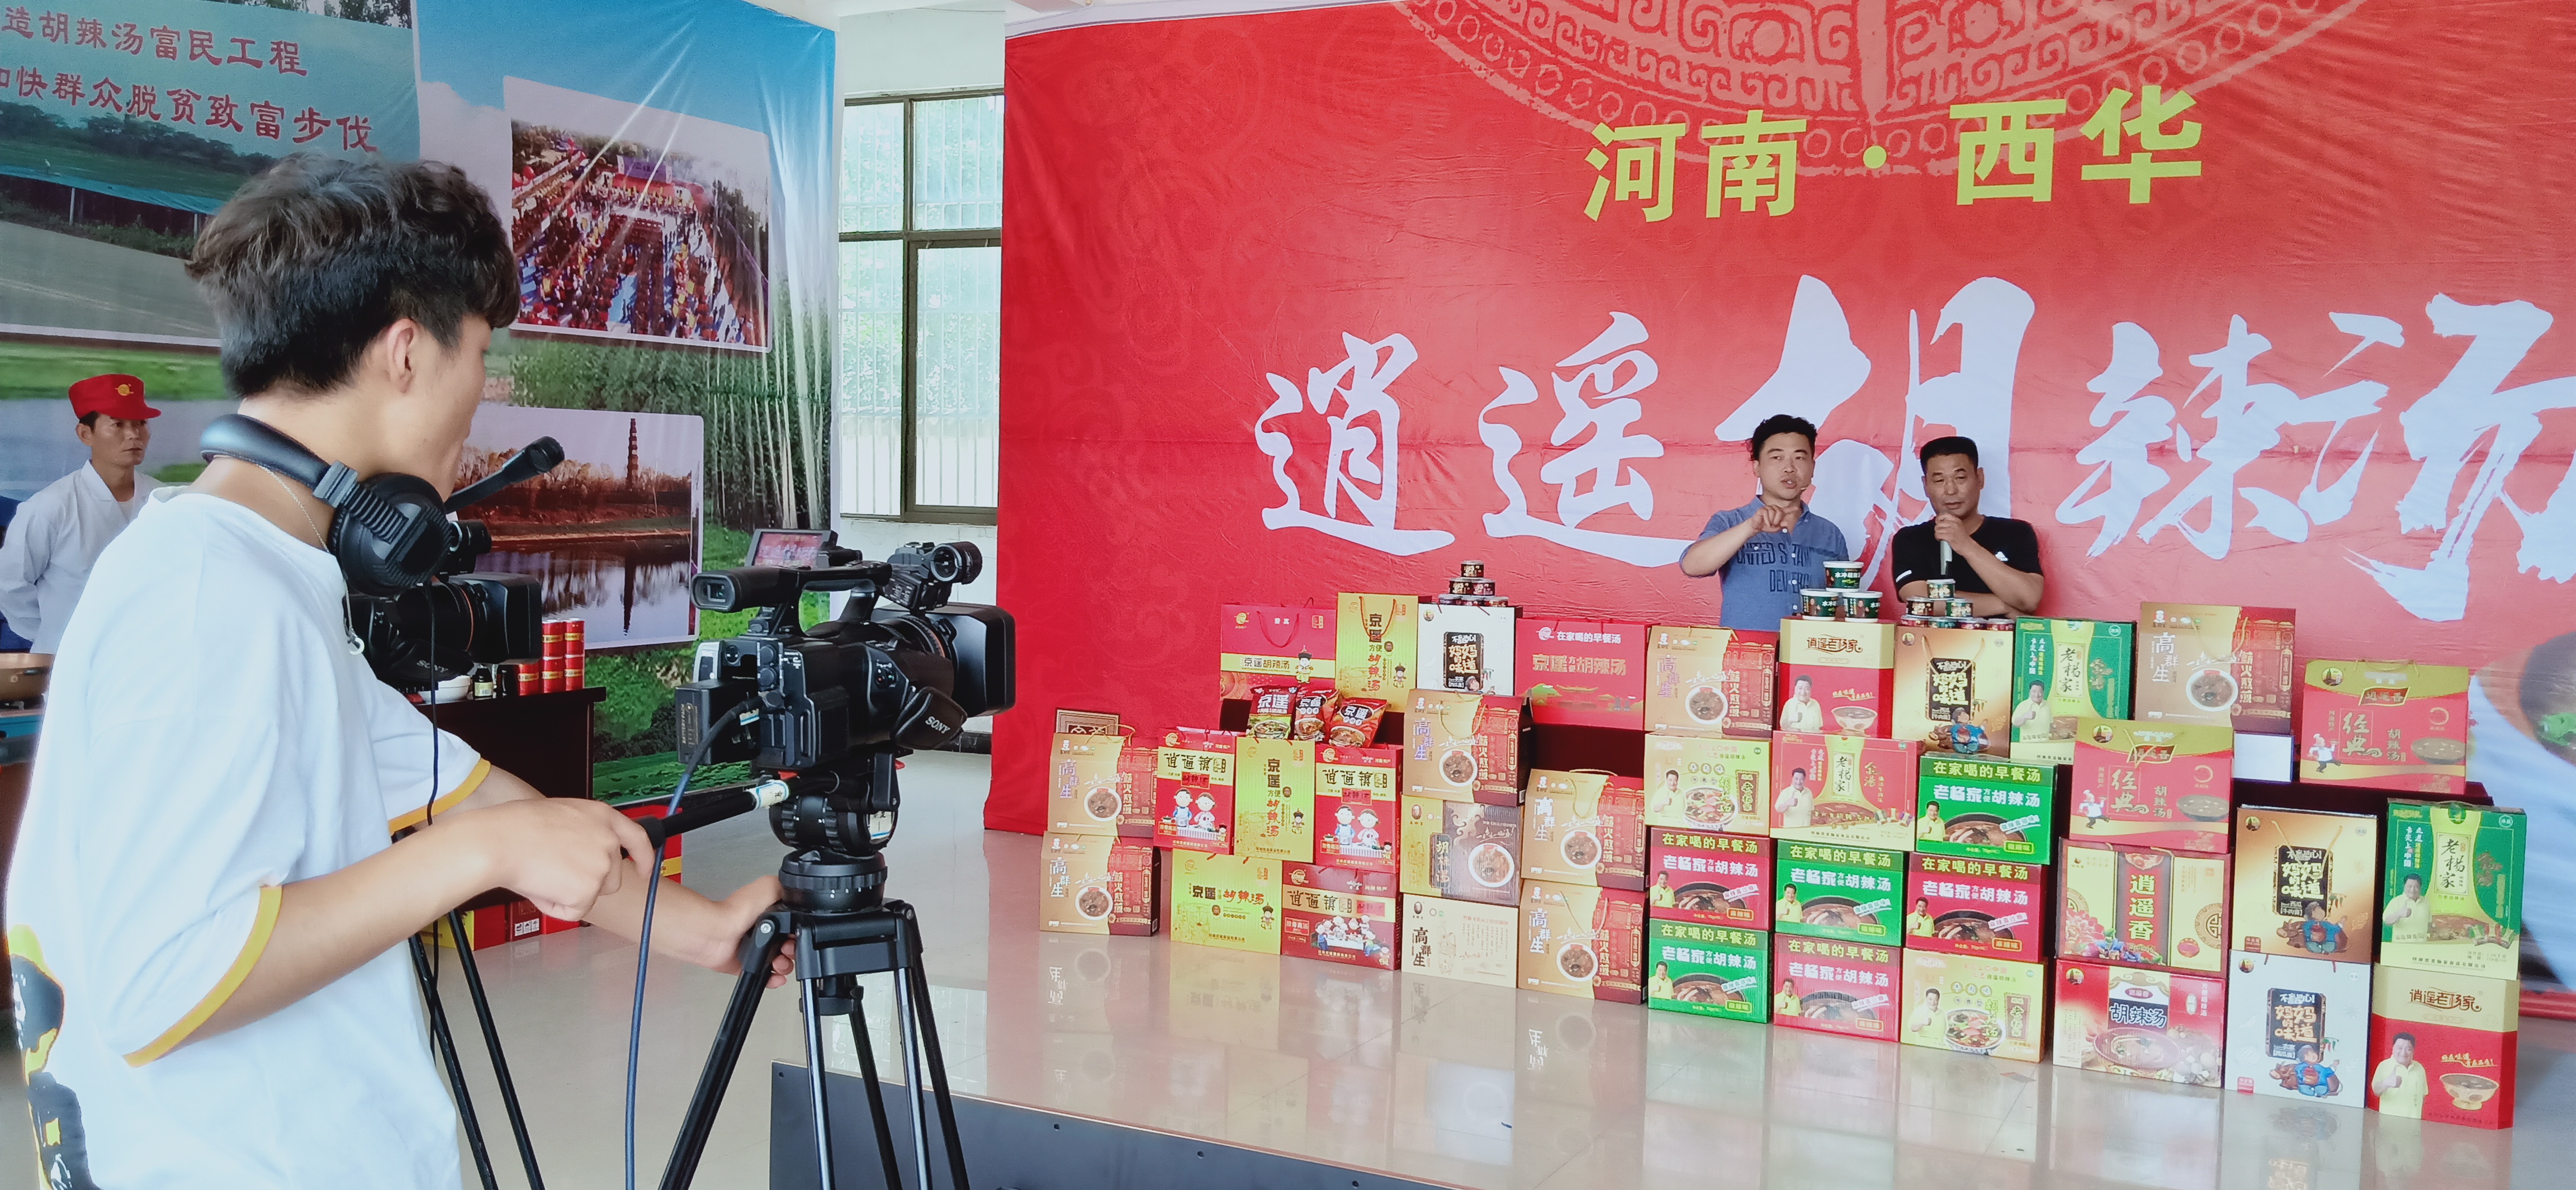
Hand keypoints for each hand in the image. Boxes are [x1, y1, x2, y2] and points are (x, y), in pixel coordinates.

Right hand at [460, 797, 655, 921]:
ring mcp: (601, 867)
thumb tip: (581, 853)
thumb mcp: (562, 816)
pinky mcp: (588, 891)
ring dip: (569, 895)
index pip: (637, 838)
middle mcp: (608, 841)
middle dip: (588, 883)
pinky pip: (574, 912)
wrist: (499, 842)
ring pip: (591, 896)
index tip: (644, 870)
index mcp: (603, 816)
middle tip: (554, 872)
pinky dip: (556, 908)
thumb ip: (583, 832)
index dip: (644, 857)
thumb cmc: (515, 826)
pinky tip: (539, 887)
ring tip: (542, 876)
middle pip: (611, 878)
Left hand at [688, 876, 795, 987]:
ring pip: (781, 962)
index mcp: (771, 914)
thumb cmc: (738, 909)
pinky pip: (766, 975)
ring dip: (786, 965)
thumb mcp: (770, 886)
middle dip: (794, 951)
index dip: (800, 932)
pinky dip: (774, 978)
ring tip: (780, 962)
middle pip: (790, 945)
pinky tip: (777, 975)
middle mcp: (764, 931)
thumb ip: (788, 888)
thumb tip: (800, 892)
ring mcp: (757, 948)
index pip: (794, 926)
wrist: (719, 933)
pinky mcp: (748, 964)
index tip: (799, 936)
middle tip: (788, 950)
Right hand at [1755, 501, 1796, 533]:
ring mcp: (1768, 508)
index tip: (1797, 508)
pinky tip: (1765, 523)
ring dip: (1771, 520)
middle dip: (1776, 520)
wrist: (1757, 527)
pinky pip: (1766, 513)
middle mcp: (1774, 508)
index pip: (1786, 510)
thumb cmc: (1766, 526)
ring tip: (1768, 523)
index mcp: (1778, 512)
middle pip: (1779, 512)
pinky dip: (1767, 520)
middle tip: (1773, 524)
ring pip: (1773, 512)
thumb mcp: (1775, 528)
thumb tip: (1787, 523)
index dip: (1791, 509)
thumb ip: (1781, 526)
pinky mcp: (1762, 509)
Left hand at [1931, 513, 1971, 547]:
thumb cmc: (1962, 538)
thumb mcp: (1957, 526)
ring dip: (1938, 533)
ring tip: (1942, 536)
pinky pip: (1938, 535)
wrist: (1968, 546)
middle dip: (1938, 528)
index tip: (1938, 523)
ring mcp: (1952, 530)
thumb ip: (1949, 522)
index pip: (1943, 515)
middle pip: (1939, 523)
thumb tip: (1938, 520)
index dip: (1938, 519)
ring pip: (1937, 529)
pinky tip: (1942, 539)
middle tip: (1941, 532)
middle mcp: (1954, 524)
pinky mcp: (1949, 537)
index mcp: (1956, 520)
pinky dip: (1938, 537)